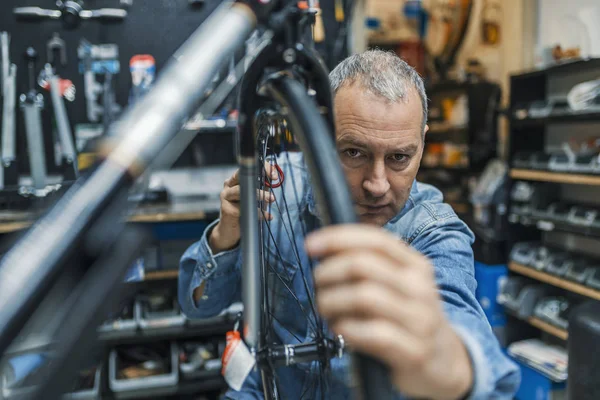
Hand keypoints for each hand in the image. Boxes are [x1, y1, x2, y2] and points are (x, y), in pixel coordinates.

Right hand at [209, 163, 277, 253]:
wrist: (230, 231)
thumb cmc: (245, 211)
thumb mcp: (256, 197)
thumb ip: (262, 187)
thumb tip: (275, 179)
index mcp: (235, 180)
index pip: (248, 168)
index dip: (261, 169)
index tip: (274, 175)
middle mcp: (228, 186)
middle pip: (242, 177)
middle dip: (259, 179)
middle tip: (273, 184)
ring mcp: (225, 197)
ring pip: (241, 191)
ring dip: (259, 195)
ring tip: (271, 199)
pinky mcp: (226, 209)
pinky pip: (244, 209)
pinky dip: (259, 213)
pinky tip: (268, 216)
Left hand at [305, 225, 472, 399]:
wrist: (445, 363)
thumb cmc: (409, 318)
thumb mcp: (401, 284)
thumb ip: (371, 265)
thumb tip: (326, 247)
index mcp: (415, 265)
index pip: (375, 239)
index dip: (338, 238)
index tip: (311, 245)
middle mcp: (420, 288)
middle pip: (362, 265)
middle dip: (328, 273)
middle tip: (319, 285)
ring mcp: (419, 320)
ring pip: (363, 296)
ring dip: (332, 302)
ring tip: (327, 311)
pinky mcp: (414, 351)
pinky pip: (372, 333)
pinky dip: (347, 329)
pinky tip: (342, 330)